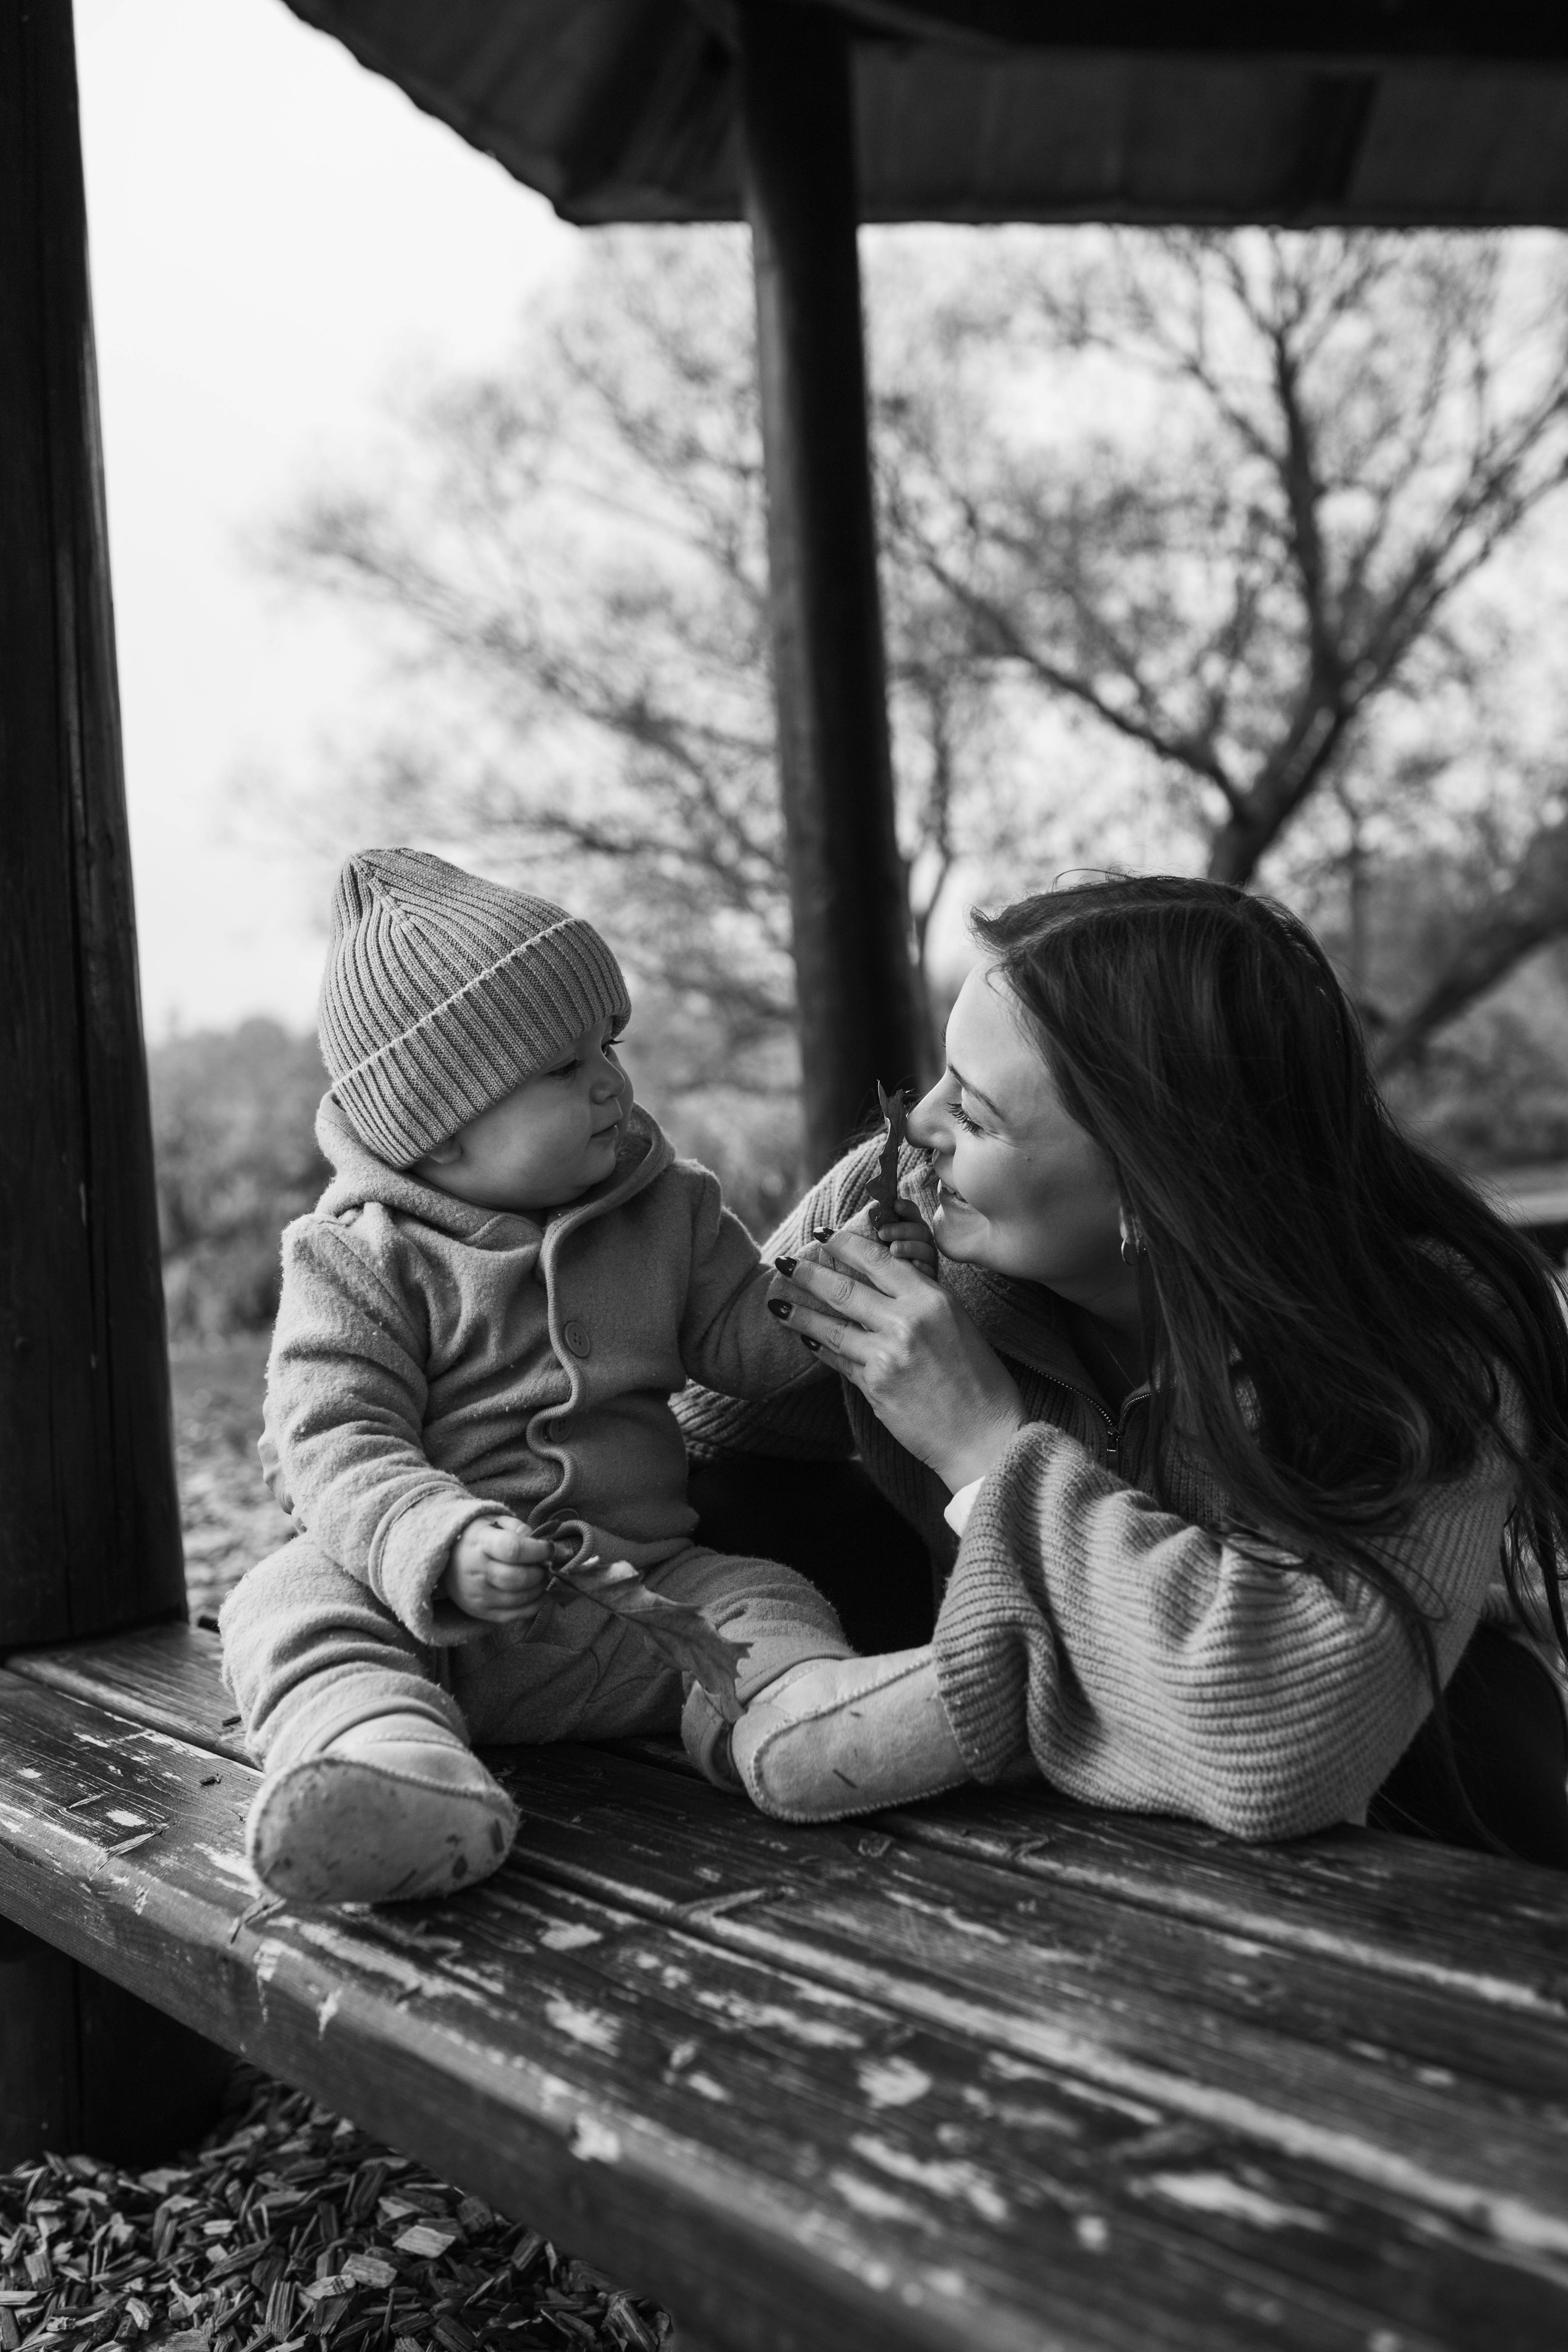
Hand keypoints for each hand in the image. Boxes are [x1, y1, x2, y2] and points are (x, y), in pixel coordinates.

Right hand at [442, 1516, 552, 1625]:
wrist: (447, 1560)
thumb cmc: (478, 1537)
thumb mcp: (495, 1522)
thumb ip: (519, 1529)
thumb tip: (541, 1543)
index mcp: (479, 1543)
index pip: (513, 1549)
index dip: (537, 1550)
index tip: (549, 1548)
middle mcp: (476, 1572)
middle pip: (517, 1578)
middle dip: (540, 1572)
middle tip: (547, 1566)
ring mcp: (477, 1596)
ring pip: (519, 1599)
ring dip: (540, 1589)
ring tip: (543, 1578)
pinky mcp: (481, 1612)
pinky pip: (515, 1615)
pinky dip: (534, 1606)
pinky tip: (541, 1594)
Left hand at [772, 1221, 1026, 1491]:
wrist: (985, 1438)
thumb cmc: (981, 1382)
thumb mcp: (959, 1324)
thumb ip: (923, 1301)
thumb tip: (886, 1282)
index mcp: (932, 1299)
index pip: (878, 1260)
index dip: (844, 1243)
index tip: (823, 1234)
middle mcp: (906, 1322)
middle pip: (843, 1289)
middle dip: (808, 1273)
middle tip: (786, 1263)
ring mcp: (886, 1355)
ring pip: (831, 1327)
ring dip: (799, 1314)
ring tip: (777, 1303)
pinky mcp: (874, 1386)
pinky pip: (838, 1361)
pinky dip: (820, 1348)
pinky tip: (807, 1339)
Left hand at [873, 1194, 937, 1275]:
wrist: (889, 1290)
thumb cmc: (879, 1260)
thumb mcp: (879, 1242)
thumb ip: (878, 1228)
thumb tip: (869, 1211)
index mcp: (910, 1228)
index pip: (911, 1213)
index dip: (905, 1208)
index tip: (896, 1204)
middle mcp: (922, 1242)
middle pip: (919, 1230)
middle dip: (901, 1229)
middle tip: (882, 1233)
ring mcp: (928, 1260)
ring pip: (926, 1250)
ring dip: (909, 1247)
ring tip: (893, 1249)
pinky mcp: (930, 1278)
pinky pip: (930, 1271)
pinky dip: (922, 1268)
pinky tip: (914, 1265)